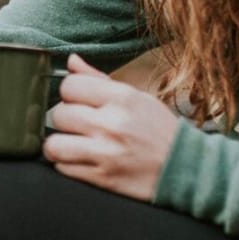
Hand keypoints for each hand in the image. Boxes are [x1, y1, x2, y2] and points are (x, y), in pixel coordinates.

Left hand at [42, 54, 179, 200]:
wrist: (185, 168)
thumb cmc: (160, 131)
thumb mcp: (138, 98)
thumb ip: (100, 80)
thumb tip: (71, 61)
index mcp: (122, 98)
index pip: (69, 85)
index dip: (70, 93)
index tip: (78, 101)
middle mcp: (112, 123)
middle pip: (58, 114)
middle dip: (65, 119)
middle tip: (78, 125)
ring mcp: (105, 152)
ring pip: (53, 144)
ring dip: (59, 145)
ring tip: (72, 144)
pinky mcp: (101, 177)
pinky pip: (63, 168)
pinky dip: (67, 164)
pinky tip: (81, 160)